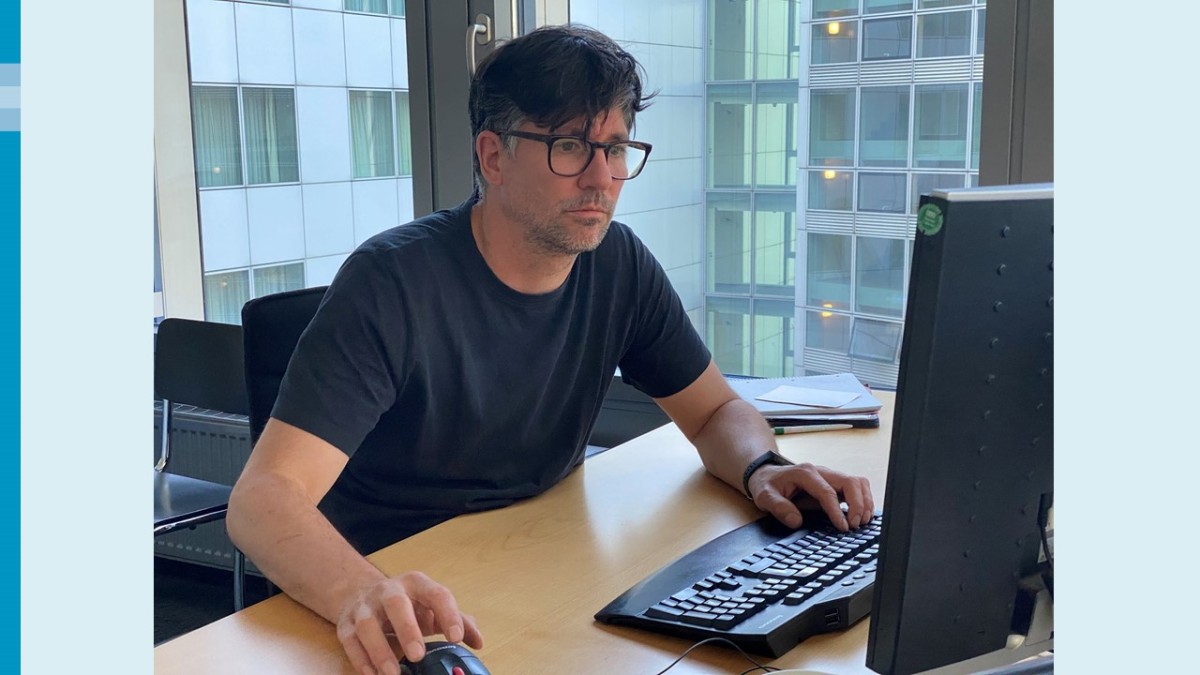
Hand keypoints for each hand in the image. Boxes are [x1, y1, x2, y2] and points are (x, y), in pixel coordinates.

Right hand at [335, 571, 483, 674]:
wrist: (362, 594)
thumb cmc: (407, 605)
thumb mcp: (432, 607)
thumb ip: (458, 621)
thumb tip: (478, 642)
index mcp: (417, 584)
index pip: (436, 594)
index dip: (448, 615)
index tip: (456, 637)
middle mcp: (389, 590)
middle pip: (396, 603)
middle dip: (407, 629)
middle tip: (417, 655)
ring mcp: (365, 606)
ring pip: (367, 623)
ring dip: (379, 649)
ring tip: (392, 672)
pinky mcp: (346, 623)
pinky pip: (350, 640)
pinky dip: (360, 659)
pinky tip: (373, 674)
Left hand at [748, 462, 872, 531]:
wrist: (767, 475)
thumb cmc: (767, 484)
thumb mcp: (764, 496)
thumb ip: (779, 507)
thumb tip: (796, 521)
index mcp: (805, 473)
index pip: (828, 491)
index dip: (837, 510)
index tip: (843, 527)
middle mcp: (821, 472)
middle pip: (850, 482)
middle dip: (858, 504)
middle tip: (854, 525)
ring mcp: (829, 476)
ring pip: (857, 482)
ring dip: (864, 501)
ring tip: (861, 521)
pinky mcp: (834, 483)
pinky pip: (856, 487)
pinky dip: (863, 500)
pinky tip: (860, 515)